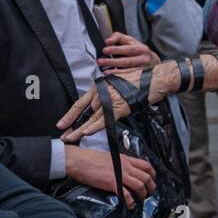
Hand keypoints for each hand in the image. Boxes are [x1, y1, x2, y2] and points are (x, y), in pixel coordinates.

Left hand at [57, 64, 175, 141]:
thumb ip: (109, 92)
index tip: (61, 124)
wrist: (156, 79)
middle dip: (72, 125)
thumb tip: (104, 102)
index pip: (81, 103)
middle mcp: (102, 93)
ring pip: (91, 118)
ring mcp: (111, 100)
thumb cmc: (140, 79)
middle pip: (84, 113)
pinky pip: (105, 120)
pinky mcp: (120, 107)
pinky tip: (86, 133)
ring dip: (79, 129)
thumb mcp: (118, 82)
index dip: (70, 115)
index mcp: (100, 87)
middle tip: (63, 136)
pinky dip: (95, 127)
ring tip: (70, 138)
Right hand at [64, 145, 155, 208]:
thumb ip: (120, 163)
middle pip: (146, 177)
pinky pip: (126, 194)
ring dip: (143, 194)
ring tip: (141, 199)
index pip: (146, 165)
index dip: (152, 174)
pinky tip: (130, 205)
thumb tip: (126, 170)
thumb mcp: (110, 156)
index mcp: (125, 159)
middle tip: (150, 192)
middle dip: (151, 186)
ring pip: (140, 185)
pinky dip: (130, 201)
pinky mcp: (111, 183)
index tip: (152, 179)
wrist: (77, 160)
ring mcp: (119, 175)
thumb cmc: (90, 158)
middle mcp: (125, 166)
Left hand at [97, 31, 158, 72]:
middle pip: (127, 61)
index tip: (105, 50)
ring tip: (104, 70)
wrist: (153, 61)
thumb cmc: (138, 50)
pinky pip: (129, 77)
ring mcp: (143, 69)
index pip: (128, 49)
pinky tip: (111, 75)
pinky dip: (119, 77)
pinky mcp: (141, 77)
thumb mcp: (130, 41)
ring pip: (128, 71)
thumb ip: (118, 37)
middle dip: (112, 61)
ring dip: (115, 71)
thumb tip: (108, 41)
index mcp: (141, 49)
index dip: (116, 50)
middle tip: (100, 61)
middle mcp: (144, 59)